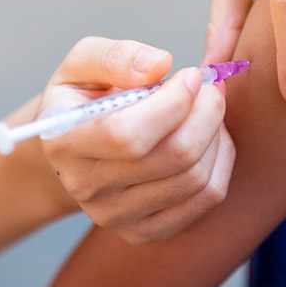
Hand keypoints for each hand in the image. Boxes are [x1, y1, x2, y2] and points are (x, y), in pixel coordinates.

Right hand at [40, 37, 234, 243]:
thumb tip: (159, 65)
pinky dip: (221, 161)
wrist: (76, 151)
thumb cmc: (83, 98)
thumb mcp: (82, 63)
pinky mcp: (143, 231)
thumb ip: (115, 56)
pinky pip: (206, 199)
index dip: (174, 103)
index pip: (129, 136)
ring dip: (216, 134)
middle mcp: (86, 187)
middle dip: (207, 112)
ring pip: (196, 179)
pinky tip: (210, 138)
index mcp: (64, 142)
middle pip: (173, 157)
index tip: (190, 76)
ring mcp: (115, 216)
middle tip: (210, 87)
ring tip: (207, 109)